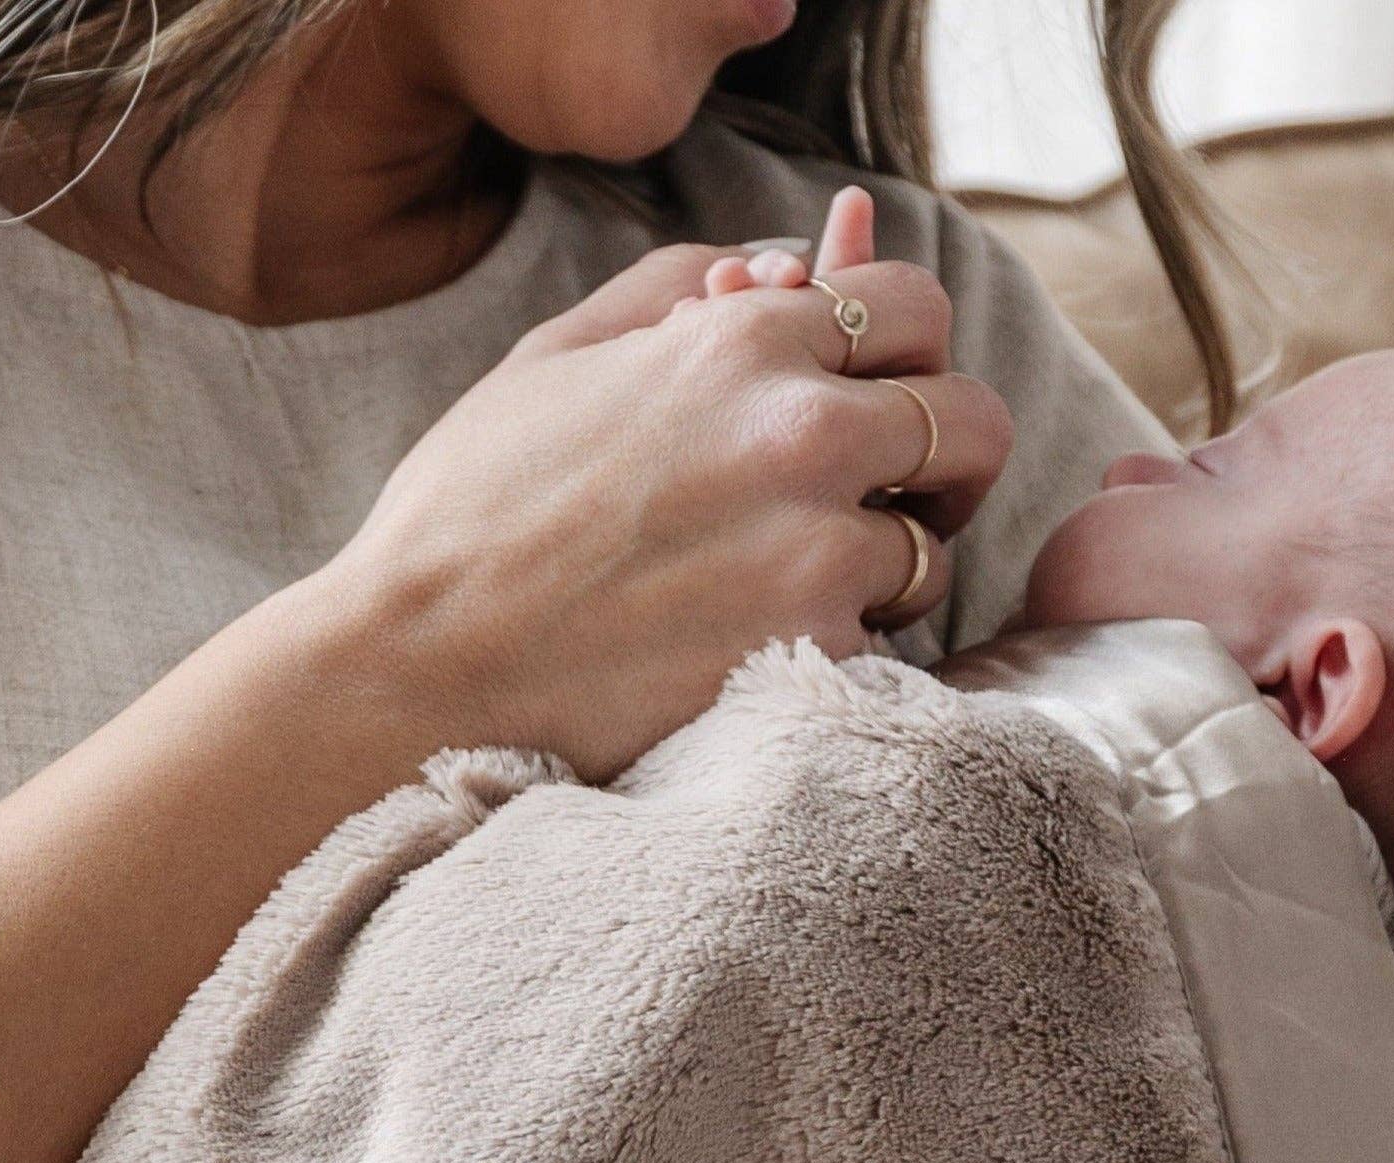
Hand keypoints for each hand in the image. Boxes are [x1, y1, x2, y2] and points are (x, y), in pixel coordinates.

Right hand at [328, 196, 1011, 782]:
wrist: (419, 667)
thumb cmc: (472, 512)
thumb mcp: (556, 357)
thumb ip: (681, 290)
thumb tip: (789, 265)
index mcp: (743, 342)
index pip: (917, 308)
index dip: (910, 353)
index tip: (884, 398)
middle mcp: (802, 434)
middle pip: (974, 424)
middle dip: (948, 459)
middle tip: (903, 497)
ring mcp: (815, 552)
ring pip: (934, 551)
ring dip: (888, 569)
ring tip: (798, 585)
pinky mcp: (812, 658)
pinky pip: (882, 647)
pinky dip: (839, 652)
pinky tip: (759, 650)